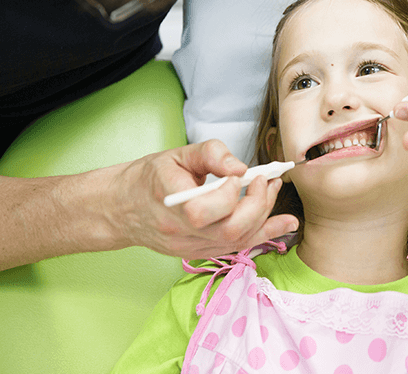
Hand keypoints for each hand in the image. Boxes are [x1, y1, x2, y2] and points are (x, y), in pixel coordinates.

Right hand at [106, 140, 297, 258]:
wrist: (122, 209)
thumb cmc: (149, 178)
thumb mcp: (175, 155)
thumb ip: (210, 154)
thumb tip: (240, 166)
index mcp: (168, 201)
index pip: (203, 211)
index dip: (228, 194)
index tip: (240, 175)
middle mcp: (179, 231)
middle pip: (228, 230)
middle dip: (256, 205)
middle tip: (264, 181)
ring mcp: (189, 247)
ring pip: (236, 242)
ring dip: (264, 216)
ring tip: (272, 190)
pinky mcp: (199, 253)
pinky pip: (236, 247)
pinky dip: (264, 234)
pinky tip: (285, 223)